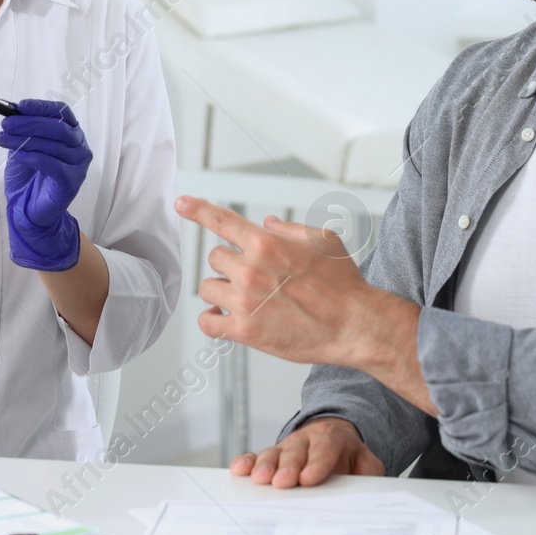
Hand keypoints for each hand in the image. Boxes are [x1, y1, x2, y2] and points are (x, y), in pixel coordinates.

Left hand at [0, 98, 91, 270]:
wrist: (29, 209)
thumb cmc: (29, 176)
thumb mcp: (24, 146)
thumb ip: (23, 129)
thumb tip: (10, 110)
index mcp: (72, 133)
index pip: (61, 112)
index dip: (41, 107)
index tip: (19, 106)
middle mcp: (79, 146)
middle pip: (57, 127)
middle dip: (28, 123)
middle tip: (6, 124)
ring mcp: (78, 164)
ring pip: (52, 145)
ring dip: (23, 140)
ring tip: (2, 139)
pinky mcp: (71, 181)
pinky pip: (51, 164)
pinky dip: (32, 157)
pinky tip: (17, 156)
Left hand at [175, 195, 437, 414]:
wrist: (354, 325)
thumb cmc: (343, 284)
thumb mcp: (322, 241)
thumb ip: (290, 229)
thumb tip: (267, 224)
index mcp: (266, 244)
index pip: (221, 220)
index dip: (197, 209)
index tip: (182, 203)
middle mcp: (250, 270)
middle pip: (215, 257)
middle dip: (230, 263)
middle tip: (252, 275)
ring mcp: (244, 302)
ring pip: (207, 287)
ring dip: (220, 289)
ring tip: (243, 297)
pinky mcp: (244, 331)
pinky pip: (208, 322)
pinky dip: (211, 319)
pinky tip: (223, 317)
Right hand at [230, 417, 384, 486]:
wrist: (333, 438)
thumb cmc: (347, 454)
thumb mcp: (365, 460)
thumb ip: (369, 470)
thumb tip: (366, 484)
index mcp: (332, 437)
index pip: (324, 449)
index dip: (316, 463)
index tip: (308, 479)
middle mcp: (306, 440)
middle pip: (295, 451)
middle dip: (288, 466)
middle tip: (283, 481)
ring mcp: (287, 447)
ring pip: (274, 453)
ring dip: (265, 465)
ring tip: (260, 479)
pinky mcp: (273, 455)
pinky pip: (257, 456)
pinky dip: (248, 462)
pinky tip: (240, 469)